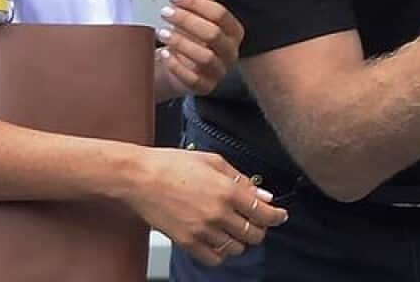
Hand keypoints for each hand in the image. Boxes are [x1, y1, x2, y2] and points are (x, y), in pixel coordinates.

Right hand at [125, 147, 287, 265]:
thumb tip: (264, 194)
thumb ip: (241, 179)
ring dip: (239, 241)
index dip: (277, 216)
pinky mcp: (187, 242)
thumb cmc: (172, 164)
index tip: (279, 216)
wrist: (139, 177)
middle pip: (254, 235)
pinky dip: (220, 253)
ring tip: (232, 229)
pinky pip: (214, 259)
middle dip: (259, 228)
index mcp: (227, 191)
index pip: (264, 213)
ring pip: (236, 249)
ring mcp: (202, 230)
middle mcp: (218, 214)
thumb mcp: (212, 161)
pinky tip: (217, 240)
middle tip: (254, 221)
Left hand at [157, 0, 244, 96]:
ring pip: (204, 57)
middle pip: (213, 34)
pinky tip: (165, 54)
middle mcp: (231, 51)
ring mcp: (219, 71)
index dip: (196, 4)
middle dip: (186, 21)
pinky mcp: (205, 87)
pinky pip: (194, 79)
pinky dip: (178, 66)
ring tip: (162, 32)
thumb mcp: (194, 9)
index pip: (219, 14)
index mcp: (233, 30)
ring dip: (181, 42)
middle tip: (165, 12)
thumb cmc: (190, 35)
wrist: (177, 64)